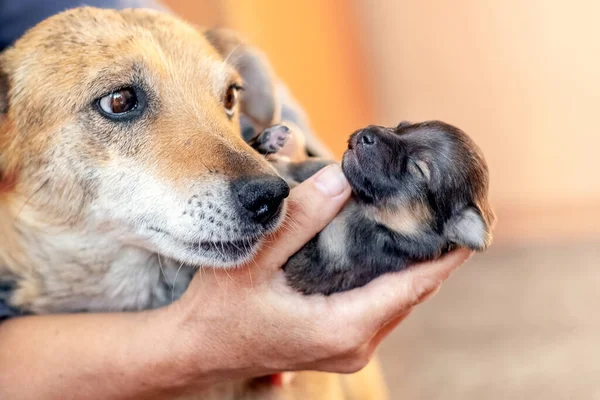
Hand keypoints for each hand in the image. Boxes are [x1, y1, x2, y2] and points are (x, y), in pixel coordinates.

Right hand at [156, 164, 471, 388]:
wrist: (196, 350)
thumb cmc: (218, 311)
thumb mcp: (255, 259)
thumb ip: (300, 219)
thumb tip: (343, 177)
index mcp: (342, 326)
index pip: (412, 287)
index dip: (445, 256)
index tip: (467, 224)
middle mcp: (354, 344)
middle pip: (412, 294)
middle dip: (432, 255)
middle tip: (442, 209)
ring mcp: (348, 348)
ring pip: (398, 303)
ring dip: (413, 267)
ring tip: (421, 223)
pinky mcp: (339, 343)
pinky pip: (381, 309)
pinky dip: (391, 280)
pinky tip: (387, 251)